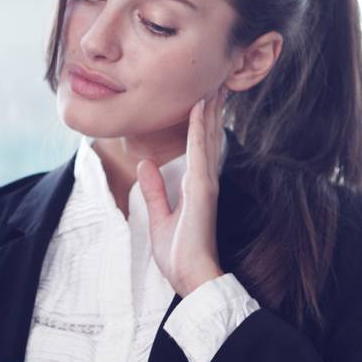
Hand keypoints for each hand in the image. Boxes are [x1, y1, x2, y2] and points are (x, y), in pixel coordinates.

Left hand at [138, 89, 227, 296]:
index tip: (204, 100)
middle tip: (216, 83)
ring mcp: (206, 184)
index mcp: (196, 187)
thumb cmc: (180, 255)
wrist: (192, 278)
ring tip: (212, 86)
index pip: (200, 148)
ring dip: (209, 112)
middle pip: (209, 138)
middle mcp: (204, 181)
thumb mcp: (159, 218)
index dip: (202, 123)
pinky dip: (199, 130)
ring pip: (207, 139)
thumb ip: (155, 191)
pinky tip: (200, 110)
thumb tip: (145, 165)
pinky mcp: (203, 190)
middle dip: (212, 111)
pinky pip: (199, 152)